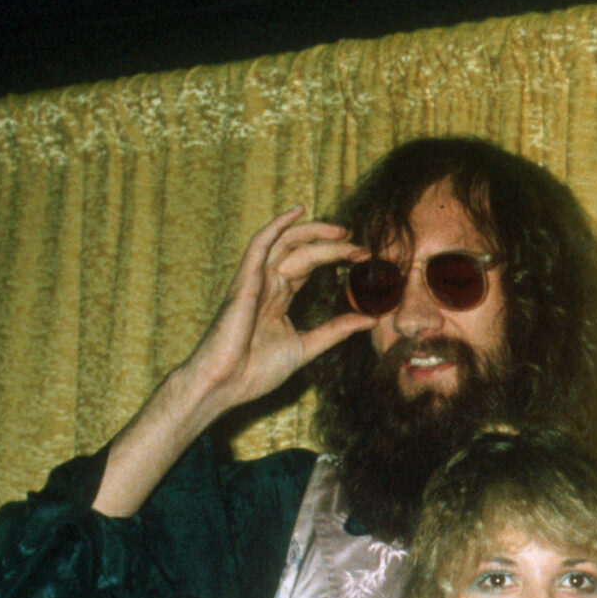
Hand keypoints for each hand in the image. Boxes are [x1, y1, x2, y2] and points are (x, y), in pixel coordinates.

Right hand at [174, 207, 373, 412]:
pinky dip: (277, 226)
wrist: (226, 385)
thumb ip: (335, 331)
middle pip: (301, 251)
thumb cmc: (255, 371)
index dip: (335, 257)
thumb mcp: (306, 347)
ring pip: (285, 243)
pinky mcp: (244, 282)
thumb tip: (369, 319)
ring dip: (314, 232)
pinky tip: (296, 212)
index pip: (309, 265)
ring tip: (342, 231)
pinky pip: (259, 246)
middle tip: (360, 247)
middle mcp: (266, 284)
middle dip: (332, 245)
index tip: (362, 257)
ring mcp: (254, 281)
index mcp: (278, 297)